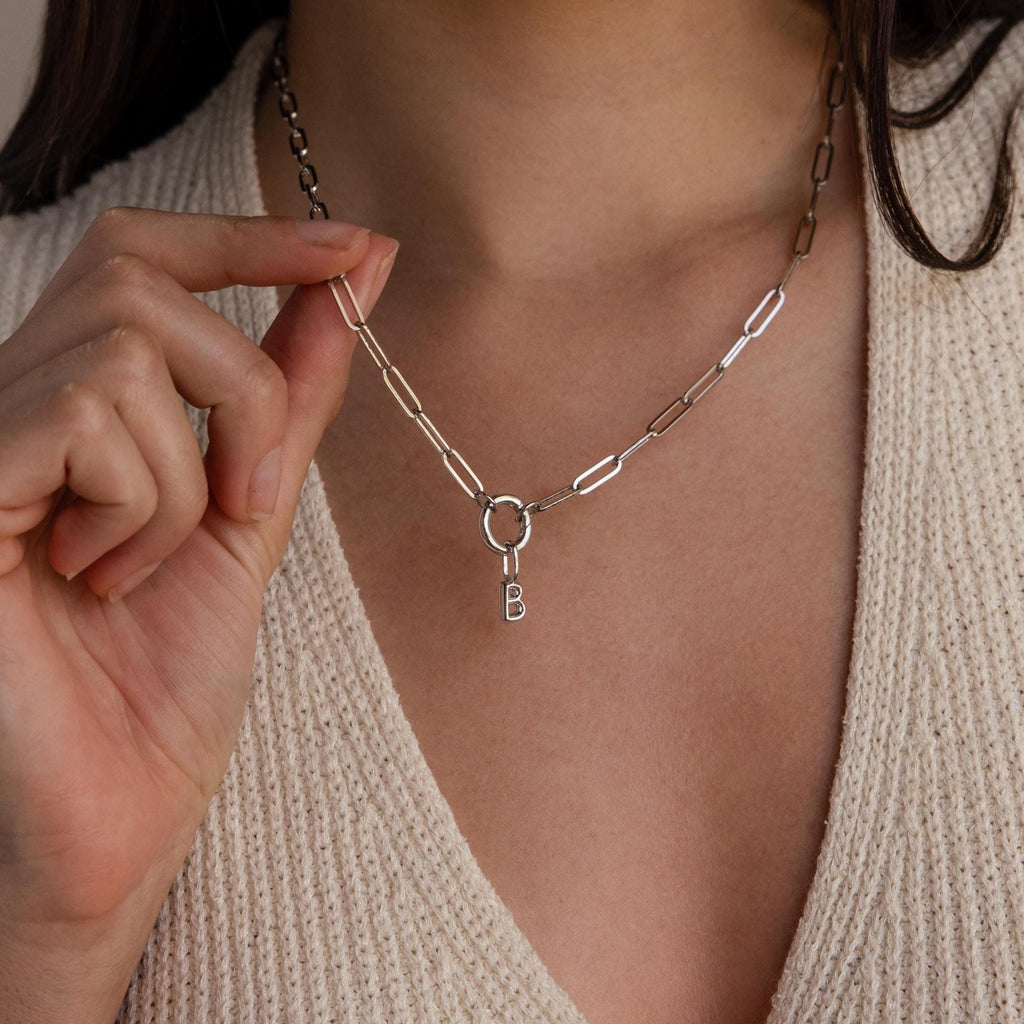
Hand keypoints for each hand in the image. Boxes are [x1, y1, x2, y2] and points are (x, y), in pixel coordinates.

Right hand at [0, 207, 396, 1022]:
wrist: (107, 817)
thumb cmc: (165, 681)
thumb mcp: (251, 516)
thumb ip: (288, 396)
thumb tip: (348, 283)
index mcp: (77, 407)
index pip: (149, 254)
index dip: (253, 235)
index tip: (359, 247)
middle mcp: (10, 401)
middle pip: (142, 275)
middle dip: (245, 385)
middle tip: (250, 499)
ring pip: (130, 350)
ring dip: (192, 474)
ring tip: (143, 568)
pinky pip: (85, 411)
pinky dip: (141, 501)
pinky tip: (95, 576)